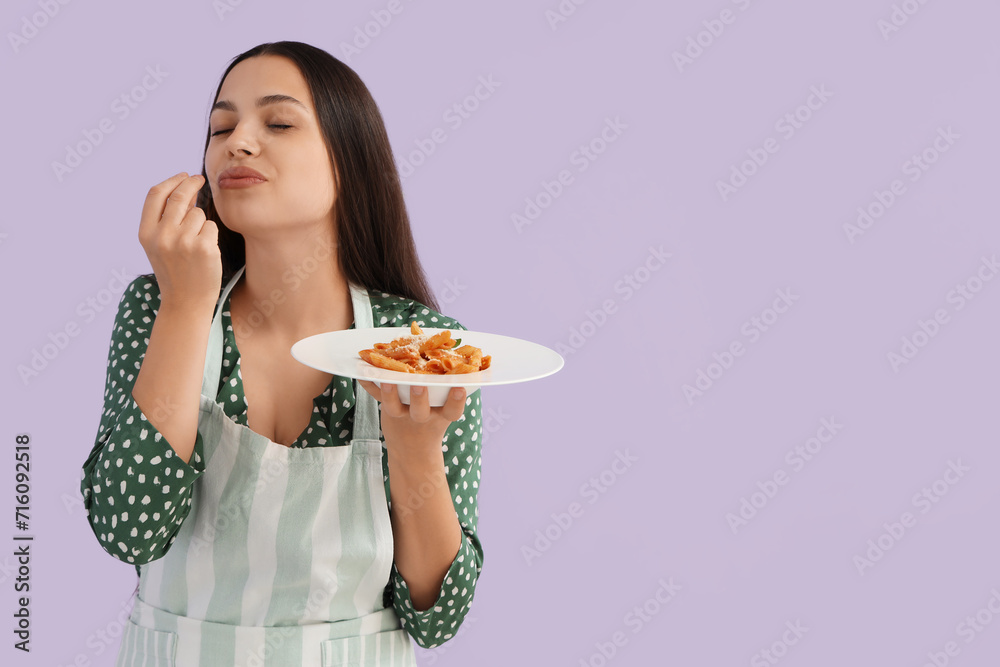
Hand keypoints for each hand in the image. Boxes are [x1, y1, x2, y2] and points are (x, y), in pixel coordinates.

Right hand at [137, 172, 221, 308]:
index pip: (155, 194)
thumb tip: (185, 188)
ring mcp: (183, 241)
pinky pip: (211, 227)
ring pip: (199, 213)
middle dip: (192, 183)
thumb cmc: (175, 271)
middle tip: (199, 179)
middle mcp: (162, 235)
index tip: (184, 175)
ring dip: (201, 223)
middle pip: (179, 196)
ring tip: (195, 246)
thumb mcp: (159, 245)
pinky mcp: (204, 247)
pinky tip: (205, 253)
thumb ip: (166, 218)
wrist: (185, 303)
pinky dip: (211, 236)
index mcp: (146, 233)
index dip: (171, 181)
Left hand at [356, 381, 466, 460]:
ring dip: (389, 393)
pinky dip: (368, 384)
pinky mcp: (387, 410)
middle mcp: (422, 416)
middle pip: (420, 410)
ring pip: (394, 406)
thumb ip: (447, 387)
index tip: (460, 388)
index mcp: (442, 415)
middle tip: (419, 385)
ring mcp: (402, 415)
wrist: (412, 448)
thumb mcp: (445, 409)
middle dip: (420, 397)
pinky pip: (376, 397)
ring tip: (387, 379)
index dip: (457, 400)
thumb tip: (452, 349)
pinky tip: (361, 372)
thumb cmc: (434, 420)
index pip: (453, 410)